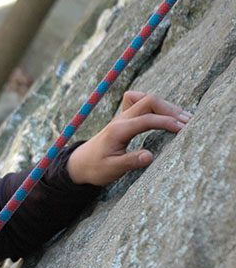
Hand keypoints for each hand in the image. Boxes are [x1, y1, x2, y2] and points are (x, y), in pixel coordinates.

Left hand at [67, 91, 190, 185]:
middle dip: (170, 110)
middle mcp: (120, 119)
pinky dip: (153, 102)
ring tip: (182, 118)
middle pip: (149, 101)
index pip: (147, 119)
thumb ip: (130, 162)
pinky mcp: (124, 119)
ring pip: (145, 98)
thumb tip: (150, 156)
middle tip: (188, 122)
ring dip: (165, 105)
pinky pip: (138, 100)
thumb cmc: (95, 168)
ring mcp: (122, 117)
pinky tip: (163, 112)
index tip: (184, 130)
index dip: (167, 122)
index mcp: (118, 130)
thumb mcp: (112, 169)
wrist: (80, 163)